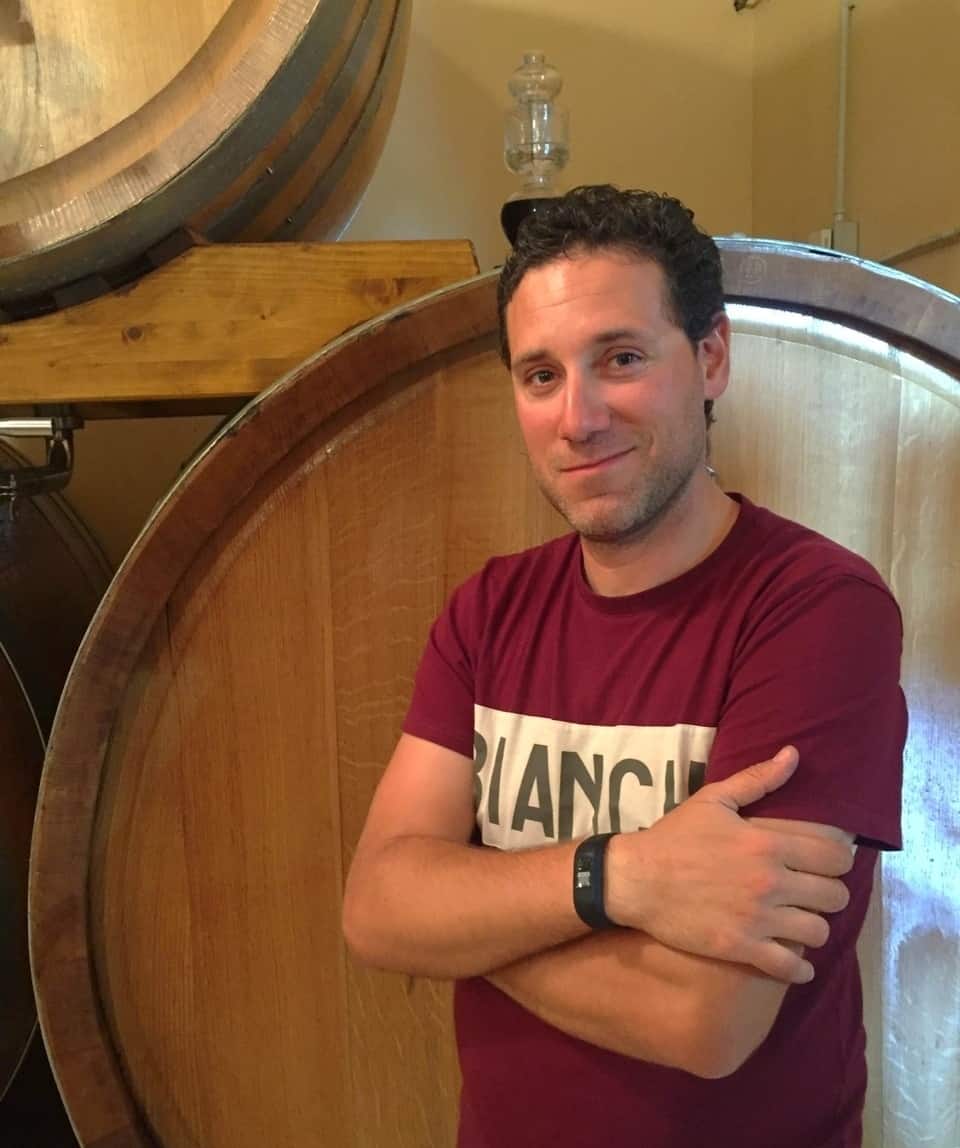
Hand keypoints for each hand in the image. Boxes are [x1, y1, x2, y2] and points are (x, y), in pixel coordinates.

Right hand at [603, 747, 853, 983]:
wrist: (637, 879)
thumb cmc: (675, 836)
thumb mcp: (714, 799)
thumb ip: (758, 779)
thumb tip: (793, 754)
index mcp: (768, 844)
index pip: (835, 857)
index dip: (839, 860)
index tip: (828, 863)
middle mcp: (771, 882)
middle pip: (835, 896)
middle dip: (829, 893)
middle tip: (814, 892)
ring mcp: (758, 918)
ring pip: (818, 932)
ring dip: (814, 927)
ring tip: (801, 922)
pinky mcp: (741, 948)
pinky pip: (790, 967)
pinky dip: (800, 968)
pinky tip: (796, 962)